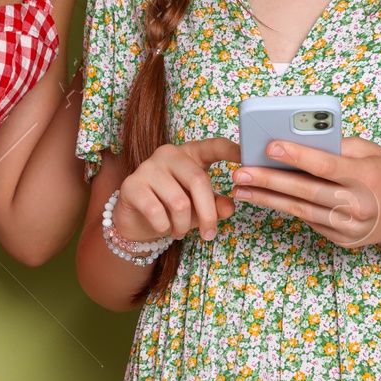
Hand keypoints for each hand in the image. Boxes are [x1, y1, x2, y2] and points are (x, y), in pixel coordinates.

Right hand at [111, 137, 239, 242]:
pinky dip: (165, 227)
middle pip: (198, 180)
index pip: (214, 146)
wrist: (136, 220)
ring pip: (179, 201)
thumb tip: (229, 207)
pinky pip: (156, 211)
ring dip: (184, 225)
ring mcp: (148, 167)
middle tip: (210, 234)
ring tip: (180, 231)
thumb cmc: (172, 208)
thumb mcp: (199, 207)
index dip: (232, 150)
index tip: (248, 156)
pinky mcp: (132, 185)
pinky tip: (163, 228)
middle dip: (208, 214)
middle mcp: (168, 154)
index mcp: (190, 154)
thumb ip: (215, 205)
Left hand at [230, 136, 380, 247]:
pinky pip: (311, 221)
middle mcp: (357, 205)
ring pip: (301, 210)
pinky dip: (289, 209)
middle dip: (269, 180)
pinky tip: (268, 198)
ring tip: (242, 188)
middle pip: (305, 191)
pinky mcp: (344, 240)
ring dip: (268, 199)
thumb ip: (338, 147)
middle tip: (240, 172)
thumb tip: (299, 143)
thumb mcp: (372, 152)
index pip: (324, 165)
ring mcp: (350, 227)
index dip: (296, 155)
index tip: (269, 146)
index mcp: (366, 177)